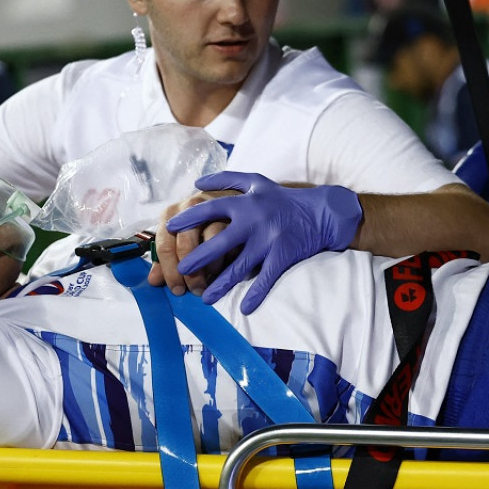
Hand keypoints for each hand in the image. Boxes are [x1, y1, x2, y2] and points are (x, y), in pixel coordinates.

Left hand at [147, 187, 238, 293]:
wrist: (224, 197)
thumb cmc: (195, 222)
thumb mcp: (176, 236)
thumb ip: (163, 259)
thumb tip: (154, 281)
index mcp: (171, 215)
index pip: (164, 246)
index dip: (170, 272)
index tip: (177, 290)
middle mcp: (189, 208)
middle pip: (185, 246)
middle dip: (190, 274)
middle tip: (195, 290)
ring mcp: (213, 210)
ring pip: (211, 244)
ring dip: (210, 269)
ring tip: (210, 282)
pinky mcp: (235, 216)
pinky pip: (231, 242)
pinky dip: (228, 260)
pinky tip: (225, 269)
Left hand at [162, 171, 362, 313]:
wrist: (320, 212)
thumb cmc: (283, 198)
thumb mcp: (256, 182)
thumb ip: (227, 180)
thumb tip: (196, 183)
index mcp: (244, 204)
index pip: (209, 211)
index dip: (187, 220)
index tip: (168, 229)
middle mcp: (253, 222)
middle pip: (218, 243)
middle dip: (197, 259)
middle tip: (181, 271)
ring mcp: (268, 240)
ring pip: (239, 267)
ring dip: (220, 284)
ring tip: (203, 298)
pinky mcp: (283, 255)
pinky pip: (267, 278)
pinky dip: (256, 294)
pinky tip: (244, 308)